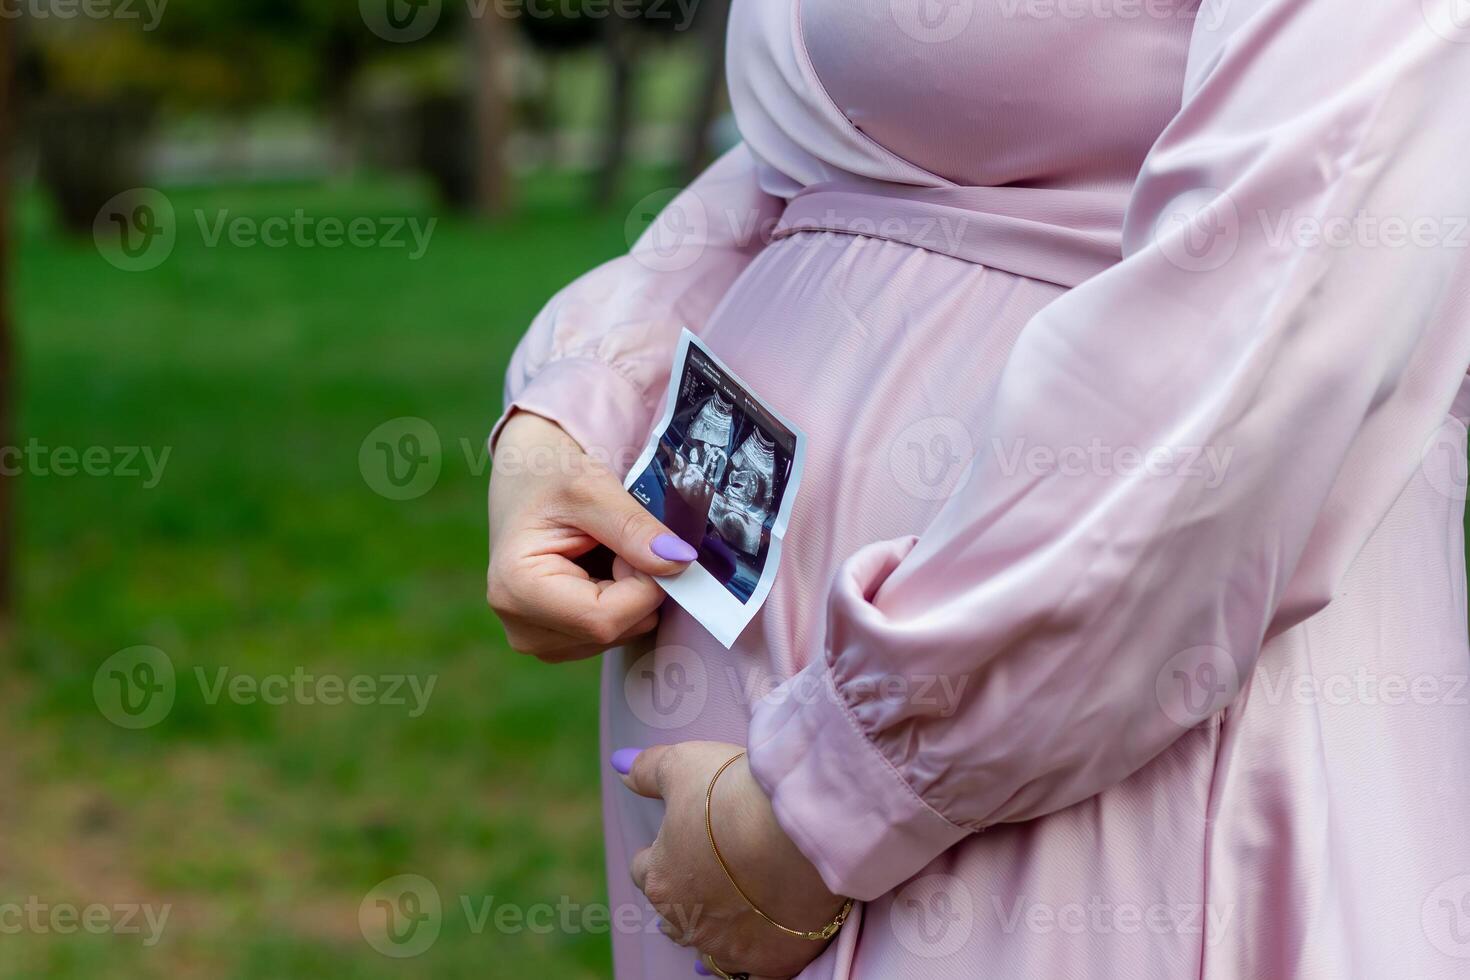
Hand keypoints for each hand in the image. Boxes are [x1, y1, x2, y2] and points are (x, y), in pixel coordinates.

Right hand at [486, 412, 696, 661]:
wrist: (525, 480)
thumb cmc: (547, 477)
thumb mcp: (592, 488)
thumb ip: (635, 528)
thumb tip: (679, 562)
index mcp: (516, 592)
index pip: (603, 620)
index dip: (641, 586)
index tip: (639, 545)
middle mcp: (521, 629)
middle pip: (613, 632)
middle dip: (637, 588)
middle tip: (619, 544)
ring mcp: (537, 642)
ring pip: (619, 636)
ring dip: (630, 594)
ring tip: (603, 553)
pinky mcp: (555, 643)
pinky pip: (613, 634)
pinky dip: (622, 603)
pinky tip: (599, 571)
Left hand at [619, 742, 846, 979]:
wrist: (799, 832)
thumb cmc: (735, 795)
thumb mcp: (684, 764)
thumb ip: (649, 770)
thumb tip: (621, 766)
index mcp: (659, 877)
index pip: (643, 869)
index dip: (660, 853)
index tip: (677, 842)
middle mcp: (686, 921)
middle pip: (674, 915)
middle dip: (686, 897)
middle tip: (711, 874)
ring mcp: (729, 947)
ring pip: (710, 946)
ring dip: (716, 928)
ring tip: (733, 911)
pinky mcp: (771, 962)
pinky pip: (754, 969)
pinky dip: (755, 954)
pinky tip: (761, 941)